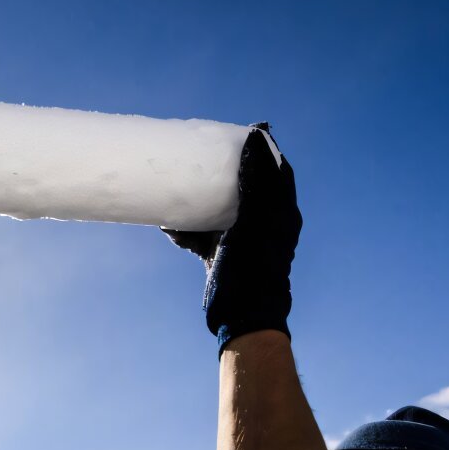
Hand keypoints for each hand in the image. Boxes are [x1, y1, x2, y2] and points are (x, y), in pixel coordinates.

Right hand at [165, 128, 300, 353]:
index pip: (275, 171)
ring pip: (216, 211)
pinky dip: (184, 230)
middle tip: (201, 155)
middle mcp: (262, 224)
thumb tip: (257, 136)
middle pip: (241, 188)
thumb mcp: (257, 219)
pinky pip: (199, 235)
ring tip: (177, 190)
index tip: (240, 133)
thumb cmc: (255, 268)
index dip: (261, 150)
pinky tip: (168, 226)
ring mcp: (240, 241)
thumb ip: (257, 180)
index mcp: (280, 213)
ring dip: (196, 202)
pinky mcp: (219, 256)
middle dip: (220, 172)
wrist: (242, 316)